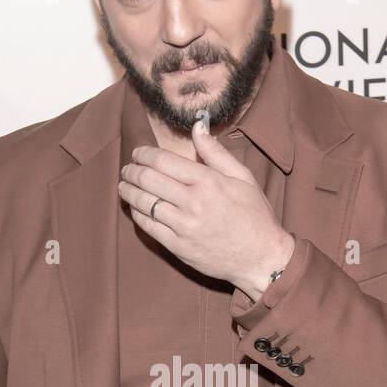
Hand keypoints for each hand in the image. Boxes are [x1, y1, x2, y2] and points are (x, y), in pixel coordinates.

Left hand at [119, 119, 294, 298]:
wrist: (261, 258)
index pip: (163, 161)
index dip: (144, 154)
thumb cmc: (254, 216)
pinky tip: (135, 208)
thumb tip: (198, 128)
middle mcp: (193, 203)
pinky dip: (137, 214)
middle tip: (127, 169)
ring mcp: (183, 227)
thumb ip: (216, 153)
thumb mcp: (243, 178)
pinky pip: (148, 227)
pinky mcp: (178, 247)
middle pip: (148, 179)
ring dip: (129, 192)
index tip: (138, 153)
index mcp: (207, 182)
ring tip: (124, 186)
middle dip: (132, 171)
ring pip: (143, 203)